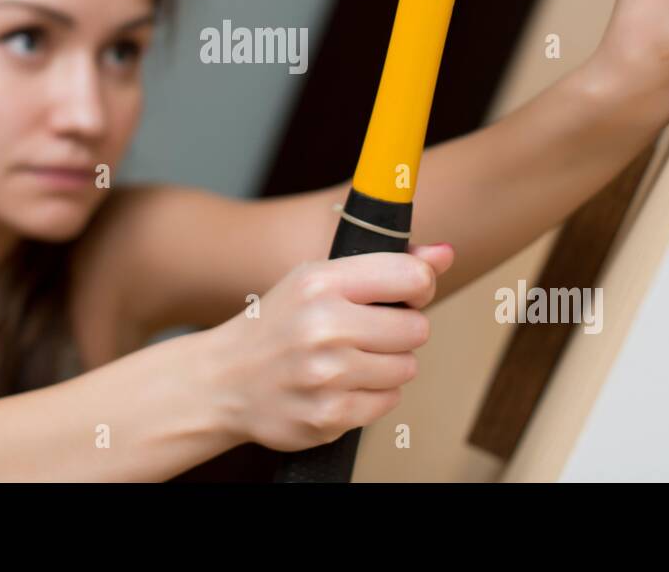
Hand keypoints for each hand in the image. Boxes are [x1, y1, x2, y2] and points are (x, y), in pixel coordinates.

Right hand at [209, 242, 454, 451]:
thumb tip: (446, 253)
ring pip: (406, 368)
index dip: (419, 288)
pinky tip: (340, 386)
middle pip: (417, 328)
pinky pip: (389, 403)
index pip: (412, 277)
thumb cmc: (278, 324)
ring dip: (387, 366)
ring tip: (349, 360)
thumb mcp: (318, 280)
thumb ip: (386, 265)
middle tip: (366, 333)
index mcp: (321, 282)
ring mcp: (326, 375)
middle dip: (400, 332)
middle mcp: (323, 326)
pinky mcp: (328, 416)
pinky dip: (372, 396)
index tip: (403, 296)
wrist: (222, 381)